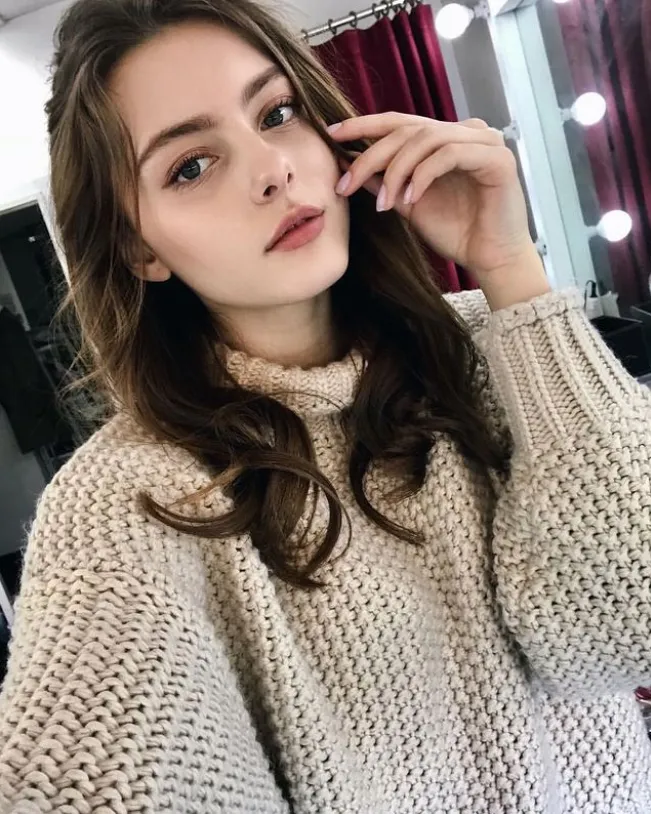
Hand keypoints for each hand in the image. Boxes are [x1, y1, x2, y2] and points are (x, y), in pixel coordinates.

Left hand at [327, 112, 550, 306]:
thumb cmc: (456, 232)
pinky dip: (424, 175)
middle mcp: (466, 132)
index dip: (365, 125)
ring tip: (384, 203)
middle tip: (346, 184)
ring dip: (397, 171)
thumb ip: (385, 181)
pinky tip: (412, 199)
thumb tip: (348, 162)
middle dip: (371, 157)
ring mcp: (484, 141)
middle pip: (408, 130)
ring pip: (426, 139)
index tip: (331, 134)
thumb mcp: (408, 204)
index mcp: (445, 138)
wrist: (490, 259)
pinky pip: (449, 154)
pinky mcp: (496, 158)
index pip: (400, 122)